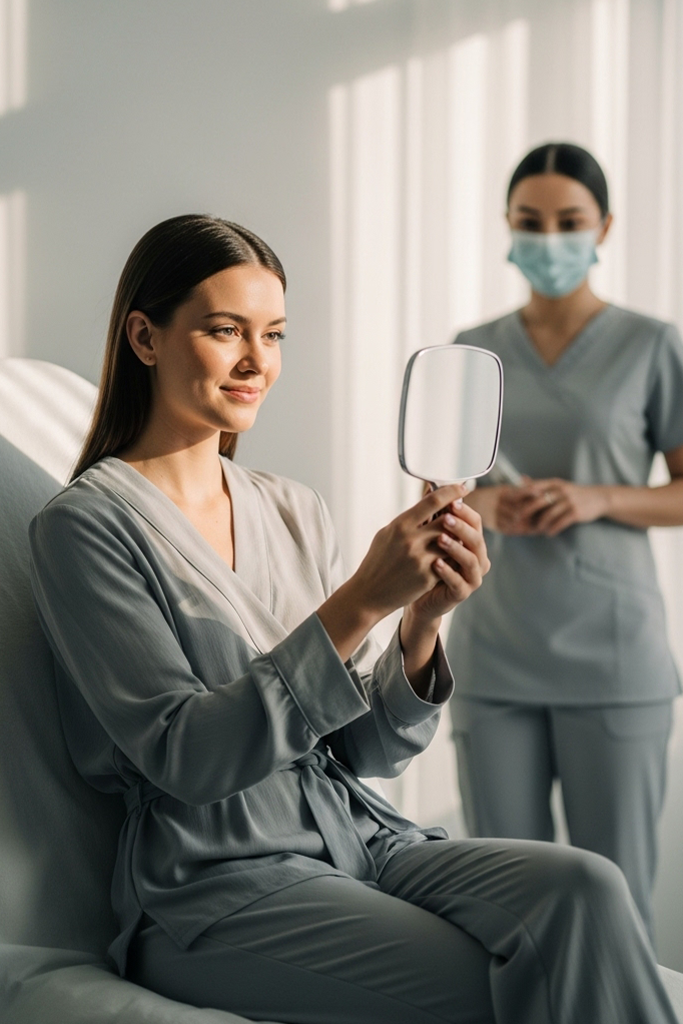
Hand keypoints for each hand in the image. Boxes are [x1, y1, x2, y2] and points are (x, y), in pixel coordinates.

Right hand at [349, 484, 473, 619]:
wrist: (369, 593)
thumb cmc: (378, 561)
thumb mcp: (387, 533)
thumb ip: (410, 518)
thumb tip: (429, 497)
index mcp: (401, 525)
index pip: (433, 501)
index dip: (452, 492)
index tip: (462, 489)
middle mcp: (411, 540)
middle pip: (447, 520)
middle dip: (458, 517)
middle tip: (463, 515)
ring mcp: (420, 559)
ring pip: (452, 542)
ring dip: (455, 539)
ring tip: (455, 539)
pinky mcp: (427, 577)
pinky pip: (448, 562)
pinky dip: (451, 559)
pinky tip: (449, 559)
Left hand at [407, 499, 489, 622]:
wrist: (414, 594)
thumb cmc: (422, 563)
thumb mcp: (425, 536)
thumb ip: (432, 514)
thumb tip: (430, 485)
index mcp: (470, 541)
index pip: (474, 521)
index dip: (464, 511)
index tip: (451, 500)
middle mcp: (476, 558)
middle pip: (476, 539)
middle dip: (462, 527)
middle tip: (447, 517)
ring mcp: (471, 577)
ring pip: (472, 560)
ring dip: (456, 548)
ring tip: (440, 538)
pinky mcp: (461, 593)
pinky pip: (459, 582)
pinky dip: (448, 572)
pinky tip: (436, 563)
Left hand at [501, 478, 608, 535]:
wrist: (598, 498)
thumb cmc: (574, 493)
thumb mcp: (558, 485)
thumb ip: (540, 484)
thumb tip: (520, 478)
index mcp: (554, 483)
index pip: (533, 487)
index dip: (519, 495)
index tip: (508, 502)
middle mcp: (561, 491)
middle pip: (538, 501)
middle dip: (525, 512)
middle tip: (517, 520)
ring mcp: (569, 501)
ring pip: (548, 514)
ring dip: (539, 524)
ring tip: (535, 530)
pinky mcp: (576, 512)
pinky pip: (560, 522)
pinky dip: (552, 529)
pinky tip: (548, 533)